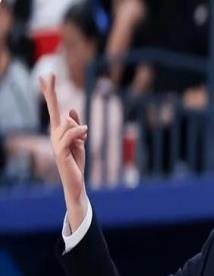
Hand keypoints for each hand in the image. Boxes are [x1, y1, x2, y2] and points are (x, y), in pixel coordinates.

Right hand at [39, 74, 88, 231]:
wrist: (75, 182)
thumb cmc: (76, 163)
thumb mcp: (80, 142)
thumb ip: (76, 128)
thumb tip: (71, 111)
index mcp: (59, 131)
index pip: (54, 108)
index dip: (50, 93)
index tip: (46, 76)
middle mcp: (54, 134)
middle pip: (53, 109)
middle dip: (50, 91)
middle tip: (48, 73)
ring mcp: (56, 142)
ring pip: (70, 125)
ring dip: (81, 134)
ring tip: (81, 146)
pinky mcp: (60, 151)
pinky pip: (72, 135)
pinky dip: (80, 133)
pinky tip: (85, 132)